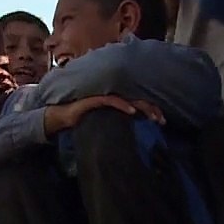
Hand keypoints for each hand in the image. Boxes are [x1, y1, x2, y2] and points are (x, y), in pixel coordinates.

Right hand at [44, 96, 164, 134]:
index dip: (151, 109)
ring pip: (129, 99)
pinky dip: (123, 105)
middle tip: (162, 121)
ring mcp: (104, 95)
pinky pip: (112, 101)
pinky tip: (132, 112)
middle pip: (137, 98)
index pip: (138, 101)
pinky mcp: (94, 99)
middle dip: (152, 109)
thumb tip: (133, 128)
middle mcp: (113, 94)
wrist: (61, 117)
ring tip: (153, 117)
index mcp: (117, 99)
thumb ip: (118, 121)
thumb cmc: (83, 118)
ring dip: (143, 108)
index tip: (161, 120)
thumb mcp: (105, 121)